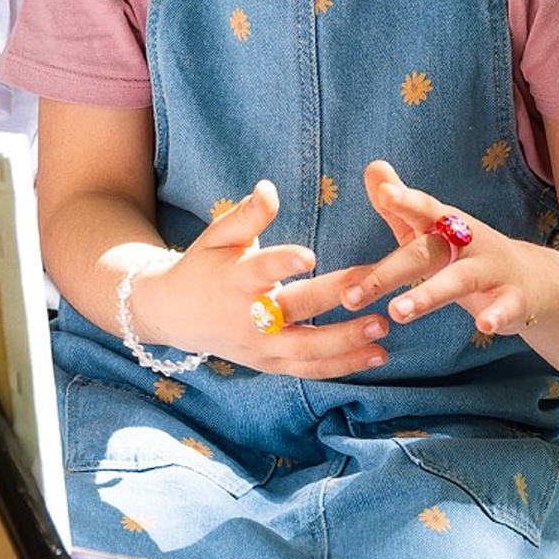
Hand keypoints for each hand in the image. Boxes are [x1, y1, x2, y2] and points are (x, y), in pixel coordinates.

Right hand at [132, 181, 390, 377]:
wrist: (175, 315)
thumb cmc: (205, 265)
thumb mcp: (217, 236)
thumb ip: (246, 215)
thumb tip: (268, 188)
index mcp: (233, 281)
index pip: (259, 271)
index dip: (281, 263)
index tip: (309, 254)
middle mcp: (248, 319)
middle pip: (295, 310)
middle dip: (334, 299)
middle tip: (372, 286)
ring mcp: (260, 348)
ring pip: (307, 350)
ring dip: (347, 342)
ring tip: (382, 326)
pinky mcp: (271, 365)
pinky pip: (310, 370)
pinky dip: (343, 366)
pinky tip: (378, 355)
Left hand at [335, 159, 550, 339]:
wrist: (532, 278)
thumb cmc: (465, 253)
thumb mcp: (433, 228)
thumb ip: (400, 205)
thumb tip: (372, 167)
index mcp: (443, 224)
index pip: (421, 209)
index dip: (403, 200)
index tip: (384, 193)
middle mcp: (467, 241)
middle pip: (426, 253)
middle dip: (389, 273)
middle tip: (352, 295)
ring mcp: (492, 269)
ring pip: (460, 279)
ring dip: (429, 295)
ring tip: (397, 312)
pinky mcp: (515, 298)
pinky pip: (506, 306)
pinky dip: (496, 315)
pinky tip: (484, 325)